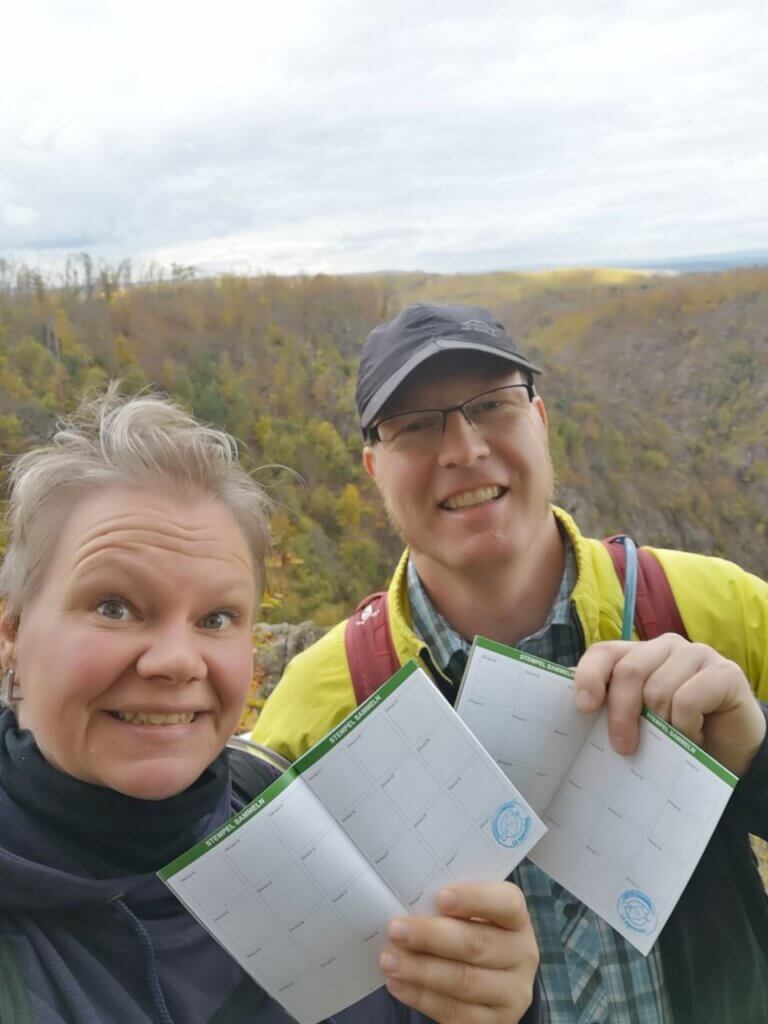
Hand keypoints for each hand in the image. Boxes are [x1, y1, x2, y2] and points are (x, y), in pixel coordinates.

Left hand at [379, 880, 538, 1022]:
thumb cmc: (473, 932)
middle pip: (478, 944)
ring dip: (421, 970)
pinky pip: (454, 1012)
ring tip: (389, 960)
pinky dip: (421, 997)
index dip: (474, 899)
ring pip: (464, 981)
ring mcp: (511, 993)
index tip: (440, 897)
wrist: (492, 978)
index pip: (506, 903)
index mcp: (518, 919)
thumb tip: (408, 904)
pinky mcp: (494, 1023)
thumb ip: (450, 909)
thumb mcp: (472, 914)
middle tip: (396, 929)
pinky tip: (397, 984)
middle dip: (432, 936)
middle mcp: (523, 955)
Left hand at [573, 635, 766, 774]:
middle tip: (623, 747)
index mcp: (639, 654)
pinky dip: (686, 729)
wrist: (732, 751)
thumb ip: (612, 707)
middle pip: (628, 672)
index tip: (584, 708)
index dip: (589, 676)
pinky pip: (688, 701)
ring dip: (662, 727)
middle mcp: (665, 647)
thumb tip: (574, 706)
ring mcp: (696, 654)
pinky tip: (696, 736)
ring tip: (673, 740)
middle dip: (621, 714)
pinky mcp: (724, 672)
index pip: (604, 652)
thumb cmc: (678, 734)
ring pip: (658, 690)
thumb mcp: (639, 720)